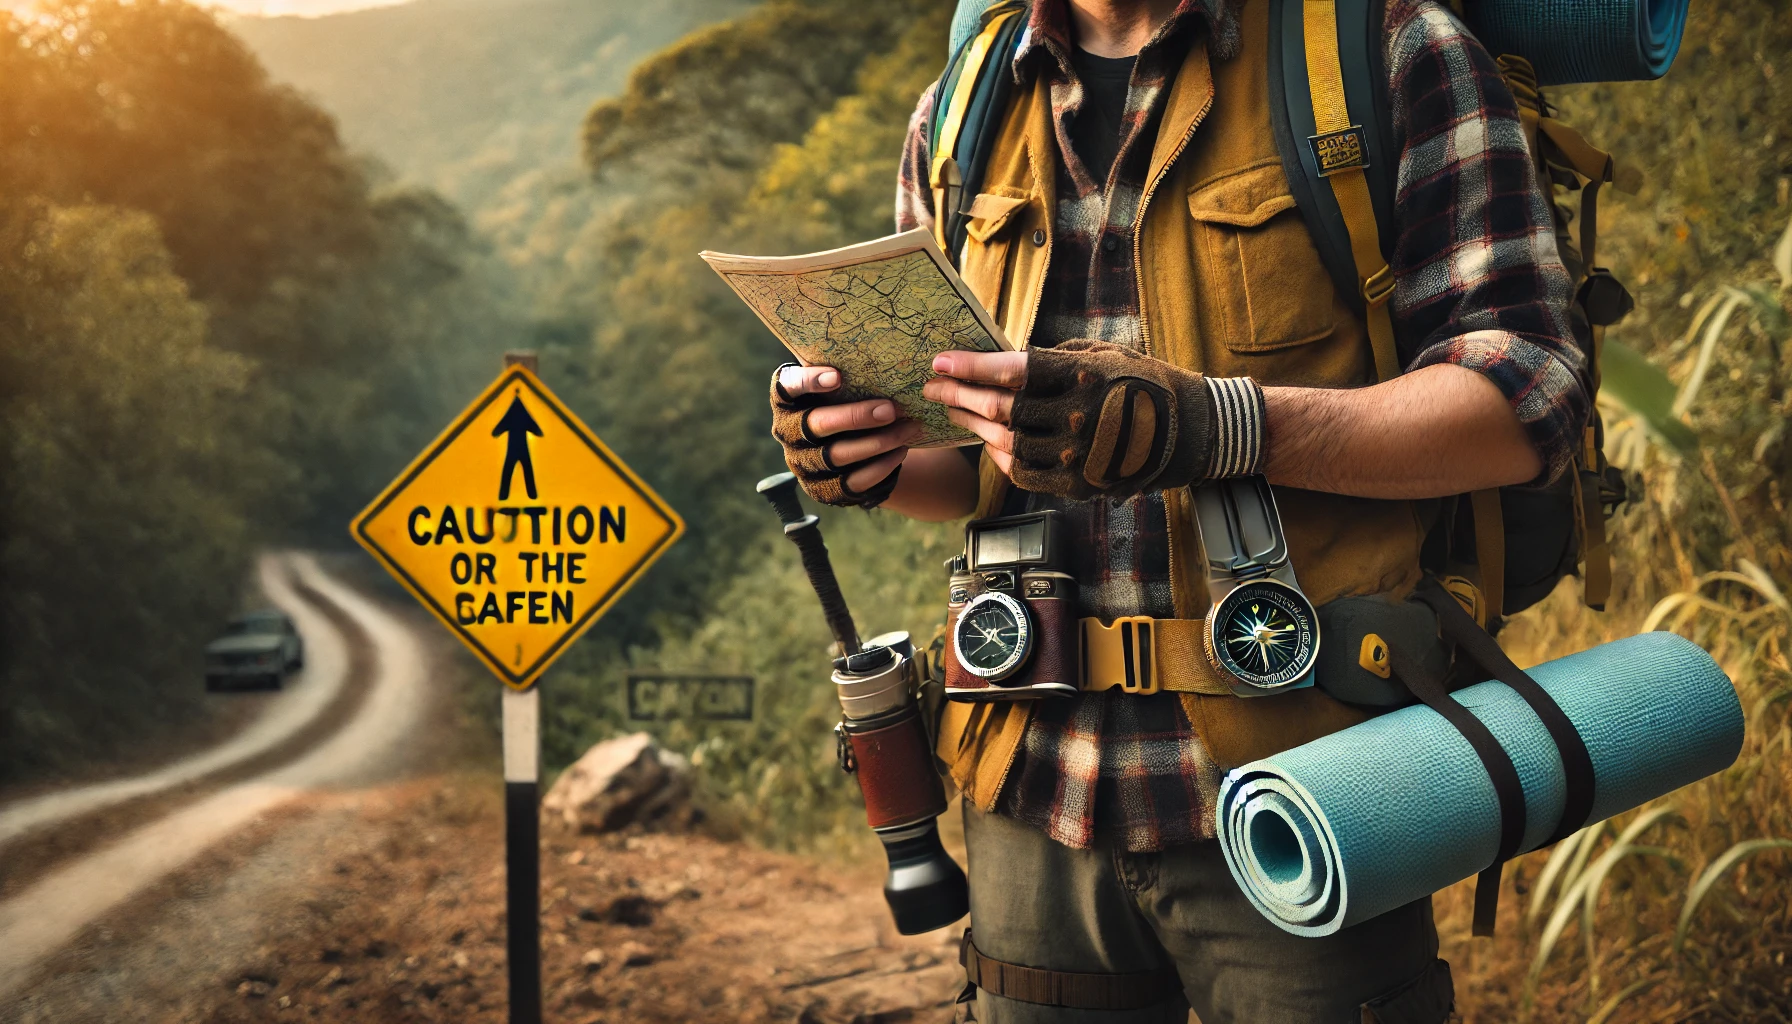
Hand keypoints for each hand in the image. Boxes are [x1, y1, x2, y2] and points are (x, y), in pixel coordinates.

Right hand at [771, 365, 922, 505]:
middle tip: (890, 409)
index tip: (838, 377)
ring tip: (908, 428)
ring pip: (838, 455)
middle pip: (817, 425)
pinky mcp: (825, 490)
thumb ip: (847, 368)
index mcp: (787, 400)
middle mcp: (788, 433)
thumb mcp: (842, 382)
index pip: (788, 388)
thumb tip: (880, 342)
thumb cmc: (846, 400)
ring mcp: (805, 465)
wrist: (852, 443)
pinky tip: (901, 450)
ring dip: (877, 442)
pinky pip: (853, 481)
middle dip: (855, 417)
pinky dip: (880, 466)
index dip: (809, 383)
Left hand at [930, 341, 1220, 499]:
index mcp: (1082, 375)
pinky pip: (1023, 472)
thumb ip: (1056, 357)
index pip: (1012, 370)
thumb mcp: (1106, 354)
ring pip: (1006, 442)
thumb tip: (1005, 359)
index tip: (940, 361)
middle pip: (1001, 408)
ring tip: (953, 412)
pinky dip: (1000, 456)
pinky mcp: (1078, 484)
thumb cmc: (1145, 382)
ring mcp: (1077, 454)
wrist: (1192, 433)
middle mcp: (1076, 415)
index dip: (970, 367)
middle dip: (958, 395)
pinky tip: (989, 442)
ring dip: (973, 426)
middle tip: (932, 386)